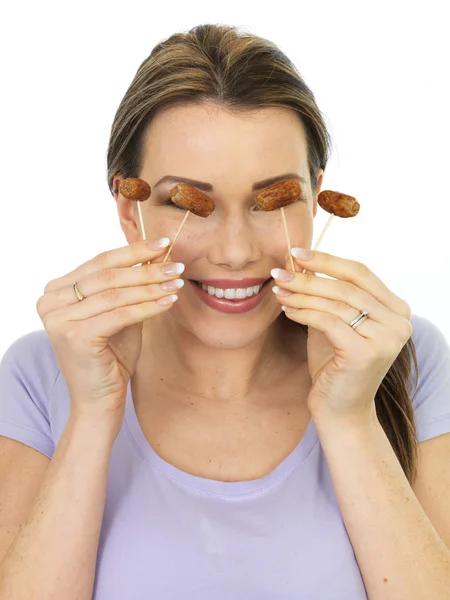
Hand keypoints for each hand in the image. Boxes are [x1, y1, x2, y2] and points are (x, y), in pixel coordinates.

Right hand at [36, 237, 183, 433]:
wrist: (100, 400)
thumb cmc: (111, 355)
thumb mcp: (120, 312)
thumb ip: (129, 285)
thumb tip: (157, 254)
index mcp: (56, 291)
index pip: (99, 262)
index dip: (133, 251)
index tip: (163, 243)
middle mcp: (50, 301)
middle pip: (107, 275)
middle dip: (146, 268)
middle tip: (176, 265)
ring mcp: (59, 319)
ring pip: (115, 293)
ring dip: (151, 286)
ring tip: (177, 282)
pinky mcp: (74, 336)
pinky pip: (120, 314)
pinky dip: (148, 306)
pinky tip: (169, 301)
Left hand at [271, 249, 412, 422]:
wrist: (341, 410)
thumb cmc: (335, 364)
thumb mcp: (333, 321)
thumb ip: (325, 294)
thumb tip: (300, 262)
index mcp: (397, 310)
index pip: (360, 273)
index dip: (327, 260)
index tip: (296, 253)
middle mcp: (399, 322)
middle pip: (347, 286)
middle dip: (308, 276)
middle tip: (279, 271)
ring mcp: (386, 338)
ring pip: (336, 303)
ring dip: (301, 294)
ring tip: (278, 290)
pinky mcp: (366, 353)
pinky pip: (328, 322)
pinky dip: (304, 313)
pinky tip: (287, 311)